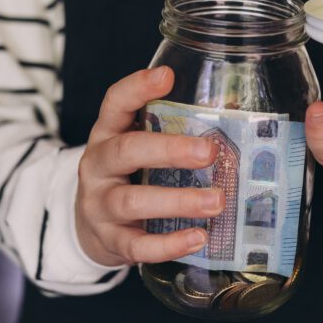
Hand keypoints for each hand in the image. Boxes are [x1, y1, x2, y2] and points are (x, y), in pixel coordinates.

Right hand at [75, 66, 222, 265]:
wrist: (88, 227)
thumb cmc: (127, 178)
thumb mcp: (138, 149)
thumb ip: (171, 132)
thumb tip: (234, 113)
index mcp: (107, 134)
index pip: (115, 103)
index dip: (137, 88)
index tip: (167, 76)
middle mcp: (97, 166)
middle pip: (125, 151)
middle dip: (168, 150)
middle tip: (208, 152)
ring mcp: (99, 205)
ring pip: (132, 201)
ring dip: (177, 201)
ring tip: (216, 201)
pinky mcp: (109, 240)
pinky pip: (137, 245)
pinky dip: (168, 244)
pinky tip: (197, 238)